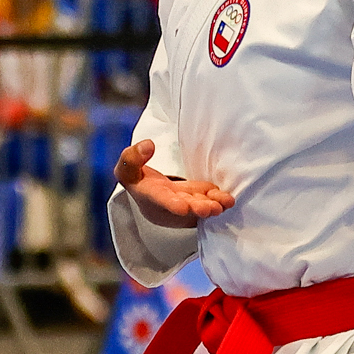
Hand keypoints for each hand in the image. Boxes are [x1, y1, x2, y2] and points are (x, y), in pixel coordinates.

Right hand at [116, 138, 233, 228]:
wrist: (146, 192)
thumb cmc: (137, 180)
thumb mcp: (126, 168)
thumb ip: (132, 157)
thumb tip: (148, 145)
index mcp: (149, 196)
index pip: (158, 199)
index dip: (171, 204)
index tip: (182, 207)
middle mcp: (167, 206)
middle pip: (183, 207)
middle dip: (197, 208)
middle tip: (210, 208)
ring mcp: (182, 206)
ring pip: (198, 205)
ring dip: (212, 205)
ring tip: (225, 203)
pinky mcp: (193, 203)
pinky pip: (205, 201)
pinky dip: (216, 200)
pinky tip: (227, 199)